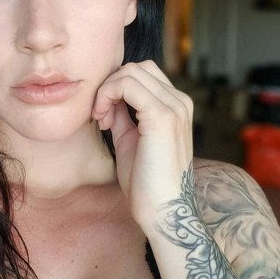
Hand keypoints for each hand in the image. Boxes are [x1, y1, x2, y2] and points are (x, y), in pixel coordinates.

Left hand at [91, 61, 192, 228]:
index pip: (142, 73)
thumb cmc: (145, 179)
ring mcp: (174, 107)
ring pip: (130, 72)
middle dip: (110, 86)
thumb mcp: (130, 139)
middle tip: (100, 115)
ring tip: (102, 119)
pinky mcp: (162, 116)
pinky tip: (103, 119)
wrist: (162, 210)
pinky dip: (108, 95)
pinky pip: (127, 85)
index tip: (103, 114)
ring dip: (107, 90)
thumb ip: (123, 114)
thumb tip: (109, 98)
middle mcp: (179, 101)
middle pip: (136, 68)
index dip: (116, 87)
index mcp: (175, 106)